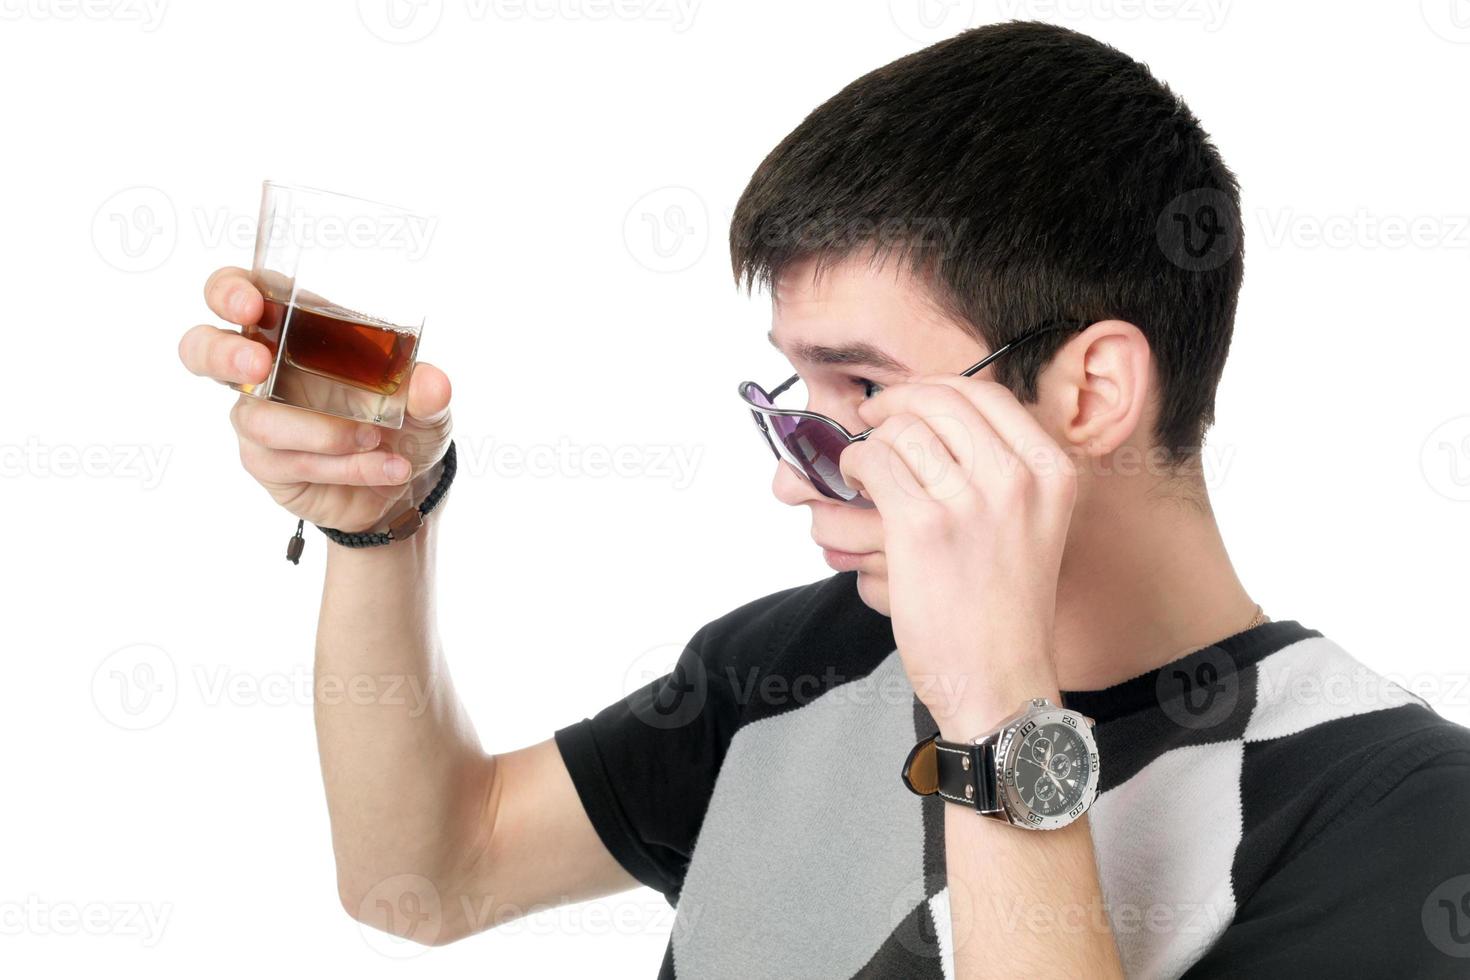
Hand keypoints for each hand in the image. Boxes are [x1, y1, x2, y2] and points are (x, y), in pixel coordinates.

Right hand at [178, 267, 453, 533]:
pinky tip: (386, 467)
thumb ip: (427, 389)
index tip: (249, 305)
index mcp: (294, 327)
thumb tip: (431, 383)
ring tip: (375, 437)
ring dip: (323, 431)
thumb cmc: (403, 420)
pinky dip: (345, 466)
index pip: (239, 292)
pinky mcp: (267, 462)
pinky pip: (293, 462)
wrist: (405, 482)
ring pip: (259, 420)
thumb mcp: (426, 403)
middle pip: (201, 348)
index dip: (229, 291)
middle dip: (221, 353)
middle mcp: (264, 367)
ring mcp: (258, 416)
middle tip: (258, 366)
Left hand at [840, 376, 1076, 735]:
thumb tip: (931, 419)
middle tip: (871, 421)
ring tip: (862, 469)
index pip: (984, 395)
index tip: (907, 403)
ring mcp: (972, 501)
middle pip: (939, 401)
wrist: (1001, 682)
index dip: (933, 390)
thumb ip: (998, 471)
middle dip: (895, 405)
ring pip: (902, 430)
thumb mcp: (1031, 525)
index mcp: (1051, 472)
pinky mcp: (923, 527)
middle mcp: (1018, 479)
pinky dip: (854, 466)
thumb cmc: (1005, 612)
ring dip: (870, 444)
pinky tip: (855, 485)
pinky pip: (874, 463)